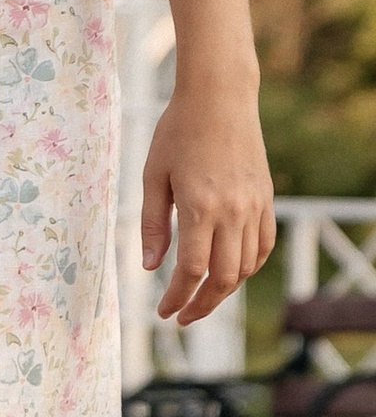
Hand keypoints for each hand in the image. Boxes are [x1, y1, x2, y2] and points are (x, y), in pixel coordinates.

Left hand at [141, 81, 275, 325]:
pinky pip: (263, 246)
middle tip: (182, 317)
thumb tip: (150, 267)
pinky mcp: (266, 199)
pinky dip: (248, 267)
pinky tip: (230, 272)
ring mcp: (254, 206)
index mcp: (200, 207)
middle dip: (202, 305)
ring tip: (201, 297)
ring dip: (224, 290)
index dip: (177, 297)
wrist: (220, 98)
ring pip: (246, 267)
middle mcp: (233, 212)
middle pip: (223, 278)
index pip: (192, 271)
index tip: (164, 312)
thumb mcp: (153, 176)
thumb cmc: (177, 132)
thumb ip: (153, 224)